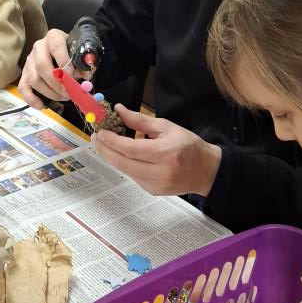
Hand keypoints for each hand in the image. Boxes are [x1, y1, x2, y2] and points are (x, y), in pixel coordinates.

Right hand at [17, 28, 93, 108]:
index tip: (73, 75)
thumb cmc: (71, 51)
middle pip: (42, 65)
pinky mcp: (25, 74)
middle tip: (67, 92)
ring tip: (62, 97)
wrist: (61, 49)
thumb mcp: (79, 53)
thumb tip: (85, 77)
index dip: (64, 62)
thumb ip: (83, 64)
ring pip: (33, 79)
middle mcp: (38, 47)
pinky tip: (41, 106)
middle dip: (56, 82)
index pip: (56, 47)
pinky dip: (31, 99)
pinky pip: (23, 87)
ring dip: (49, 92)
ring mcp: (29, 61)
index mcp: (54, 37)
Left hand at [91, 104, 222, 196]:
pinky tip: (122, 154)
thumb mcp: (167, 127)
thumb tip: (119, 110)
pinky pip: (132, 176)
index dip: (111, 141)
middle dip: (105, 150)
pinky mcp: (152, 191)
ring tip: (105, 143)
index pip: (130, 149)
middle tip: (95, 137)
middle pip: (122, 163)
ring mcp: (155, 185)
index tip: (99, 132)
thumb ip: (140, 121)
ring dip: (112, 157)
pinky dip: (124, 164)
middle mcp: (159, 172)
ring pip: (125, 171)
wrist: (206, 171)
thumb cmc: (189, 145)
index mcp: (165, 153)